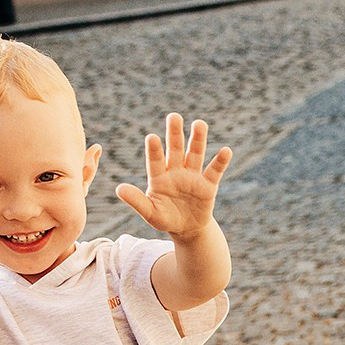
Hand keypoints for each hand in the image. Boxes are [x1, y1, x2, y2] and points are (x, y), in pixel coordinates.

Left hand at [117, 113, 231, 238]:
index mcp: (159, 177)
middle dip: (175, 134)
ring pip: (195, 154)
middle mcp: (176, 171)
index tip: (152, 137)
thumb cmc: (165, 219)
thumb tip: (118, 189)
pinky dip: (220, 161)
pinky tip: (226, 151)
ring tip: (199, 123)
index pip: (155, 161)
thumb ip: (137, 201)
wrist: (187, 228)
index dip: (154, 150)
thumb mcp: (150, 213)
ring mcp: (193, 176)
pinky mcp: (208, 185)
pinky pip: (214, 171)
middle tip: (174, 116)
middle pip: (175, 150)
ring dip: (198, 139)